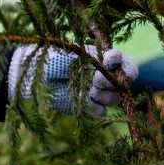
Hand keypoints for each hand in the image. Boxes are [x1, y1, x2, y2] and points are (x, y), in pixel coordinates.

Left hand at [8, 45, 136, 116]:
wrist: (35, 74)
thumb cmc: (54, 58)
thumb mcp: (77, 52)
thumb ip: (98, 56)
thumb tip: (116, 57)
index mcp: (103, 61)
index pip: (125, 65)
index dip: (129, 69)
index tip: (125, 73)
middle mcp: (102, 77)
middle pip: (122, 85)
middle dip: (111, 82)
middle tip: (96, 79)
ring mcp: (95, 93)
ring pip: (113, 99)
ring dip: (103, 94)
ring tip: (88, 88)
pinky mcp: (87, 107)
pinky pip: (100, 111)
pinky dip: (94, 106)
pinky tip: (83, 99)